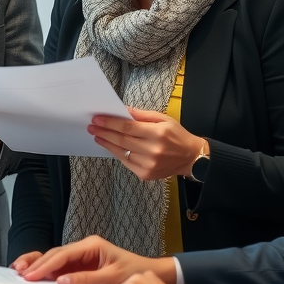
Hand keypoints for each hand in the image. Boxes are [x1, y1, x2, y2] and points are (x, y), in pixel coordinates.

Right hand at [11, 235, 176, 283]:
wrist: (149, 276)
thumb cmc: (134, 273)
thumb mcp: (112, 277)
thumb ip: (87, 279)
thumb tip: (62, 282)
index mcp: (91, 246)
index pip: (63, 255)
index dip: (46, 265)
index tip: (32, 275)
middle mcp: (83, 249)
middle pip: (54, 254)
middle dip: (36, 263)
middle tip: (20, 273)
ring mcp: (81, 258)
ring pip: (54, 260)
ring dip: (38, 265)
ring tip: (19, 270)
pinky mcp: (81, 268)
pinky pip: (60, 268)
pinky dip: (47, 271)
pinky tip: (34, 275)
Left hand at [89, 109, 206, 179]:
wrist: (191, 157)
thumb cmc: (176, 135)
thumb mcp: (163, 119)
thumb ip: (142, 115)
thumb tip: (122, 110)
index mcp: (157, 134)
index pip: (127, 127)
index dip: (110, 123)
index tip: (98, 119)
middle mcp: (152, 150)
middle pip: (121, 140)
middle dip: (104, 132)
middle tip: (92, 127)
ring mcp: (148, 164)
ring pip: (121, 152)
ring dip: (107, 143)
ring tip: (97, 136)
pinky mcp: (146, 174)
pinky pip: (126, 162)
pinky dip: (117, 153)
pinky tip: (110, 146)